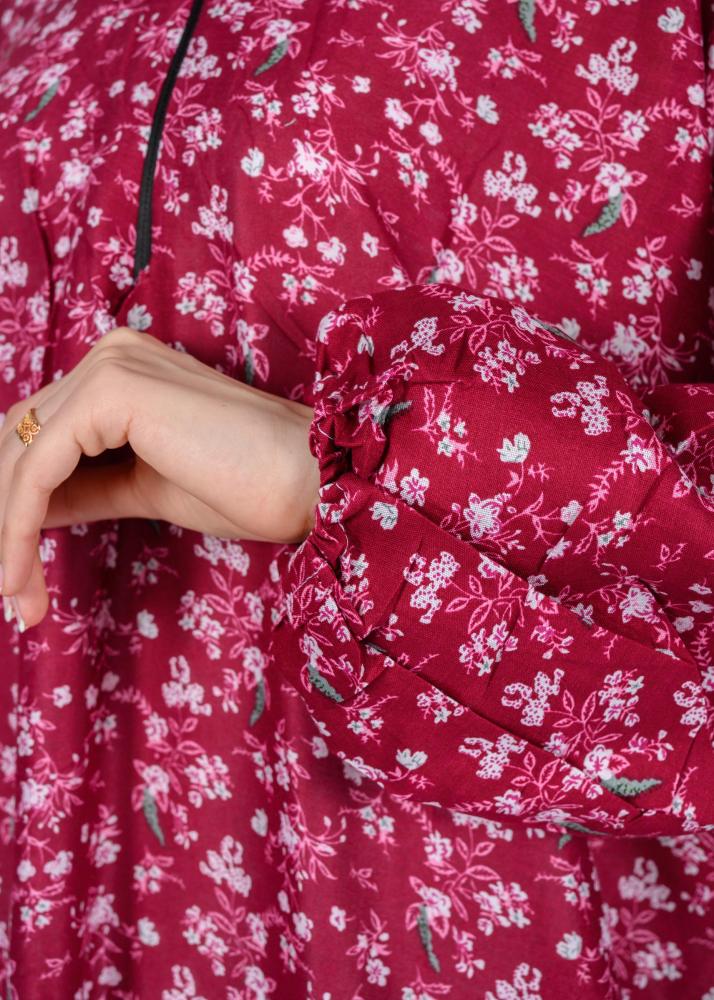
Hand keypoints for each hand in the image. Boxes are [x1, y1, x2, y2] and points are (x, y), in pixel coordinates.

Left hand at [0, 327, 320, 629]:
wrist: (310, 481)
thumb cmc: (250, 487)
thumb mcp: (147, 489)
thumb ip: (87, 488)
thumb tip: (27, 511)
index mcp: (121, 371)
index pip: (43, 436)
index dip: (18, 504)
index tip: (17, 573)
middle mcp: (109, 357)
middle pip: (19, 441)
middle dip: (6, 518)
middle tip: (10, 591)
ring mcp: (109, 368)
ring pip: (20, 456)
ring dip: (6, 531)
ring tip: (15, 595)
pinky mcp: (112, 393)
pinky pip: (39, 468)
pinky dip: (19, 524)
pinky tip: (19, 574)